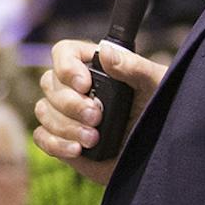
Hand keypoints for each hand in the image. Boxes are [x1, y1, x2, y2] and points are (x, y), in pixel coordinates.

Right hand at [33, 39, 167, 186]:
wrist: (160, 153)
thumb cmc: (162, 112)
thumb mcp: (156, 85)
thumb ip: (134, 66)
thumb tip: (105, 51)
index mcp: (96, 68)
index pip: (63, 53)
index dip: (66, 66)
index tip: (84, 84)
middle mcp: (76, 88)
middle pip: (49, 83)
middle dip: (70, 103)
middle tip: (96, 117)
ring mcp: (67, 115)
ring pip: (43, 110)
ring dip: (66, 126)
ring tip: (93, 139)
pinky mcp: (63, 140)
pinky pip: (42, 137)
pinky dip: (56, 143)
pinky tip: (77, 149)